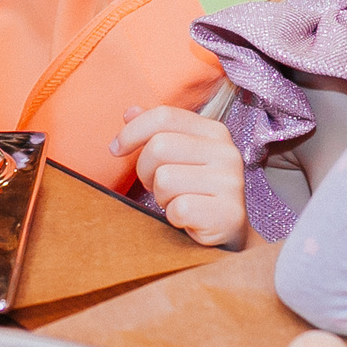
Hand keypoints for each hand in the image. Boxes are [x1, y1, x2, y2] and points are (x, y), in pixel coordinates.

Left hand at [114, 104, 245, 246]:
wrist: (227, 234)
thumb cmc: (195, 192)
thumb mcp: (179, 157)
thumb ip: (157, 132)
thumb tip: (130, 112)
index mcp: (215, 131)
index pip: (164, 116)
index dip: (132, 131)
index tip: (116, 149)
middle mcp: (227, 152)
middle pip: (160, 146)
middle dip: (145, 170)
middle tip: (156, 186)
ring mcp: (230, 183)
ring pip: (165, 179)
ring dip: (161, 197)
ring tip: (176, 202)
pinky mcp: (227, 214)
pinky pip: (178, 209)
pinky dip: (173, 217)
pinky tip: (187, 219)